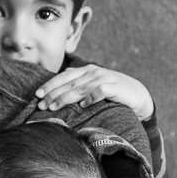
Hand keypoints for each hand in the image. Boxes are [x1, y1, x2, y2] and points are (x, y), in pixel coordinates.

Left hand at [36, 64, 154, 119]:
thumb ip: (80, 81)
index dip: (50, 85)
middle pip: (69, 83)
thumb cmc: (113, 92)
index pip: (63, 77)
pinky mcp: (115, 87)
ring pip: (80, 88)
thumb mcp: (95, 84)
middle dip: (53, 94)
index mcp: (86, 71)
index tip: (37, 95)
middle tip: (41, 105)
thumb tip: (64, 77)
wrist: (138, 96)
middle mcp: (93, 72)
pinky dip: (91, 97)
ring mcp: (104, 78)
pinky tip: (82, 105)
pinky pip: (100, 91)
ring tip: (54, 107)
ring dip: (65, 97)